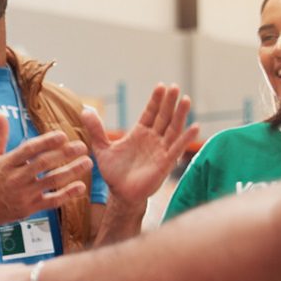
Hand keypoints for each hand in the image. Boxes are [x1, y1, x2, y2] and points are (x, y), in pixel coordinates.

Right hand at [0, 114, 93, 228]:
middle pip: (43, 164)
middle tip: (82, 146)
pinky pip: (52, 201)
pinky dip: (67, 195)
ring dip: (71, 171)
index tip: (62, 135)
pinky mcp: (30, 208)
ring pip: (51, 181)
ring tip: (87, 162)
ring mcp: (24, 194)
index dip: (46, 142)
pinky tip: (80, 186)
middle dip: (64, 154)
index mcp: (7, 164)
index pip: (28, 150)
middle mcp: (16, 178)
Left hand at [86, 84, 198, 204]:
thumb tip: (85, 110)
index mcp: (139, 134)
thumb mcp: (102, 148)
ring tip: (186, 99)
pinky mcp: (165, 163)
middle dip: (169, 102)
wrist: (121, 194)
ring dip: (180, 115)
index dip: (155, 100)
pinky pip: (177, 148)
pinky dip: (186, 138)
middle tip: (175, 86)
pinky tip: (194, 127)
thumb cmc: (114, 172)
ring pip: (173, 129)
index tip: (161, 86)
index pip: (149, 113)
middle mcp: (153, 139)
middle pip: (163, 117)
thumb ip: (96, 130)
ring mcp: (161, 150)